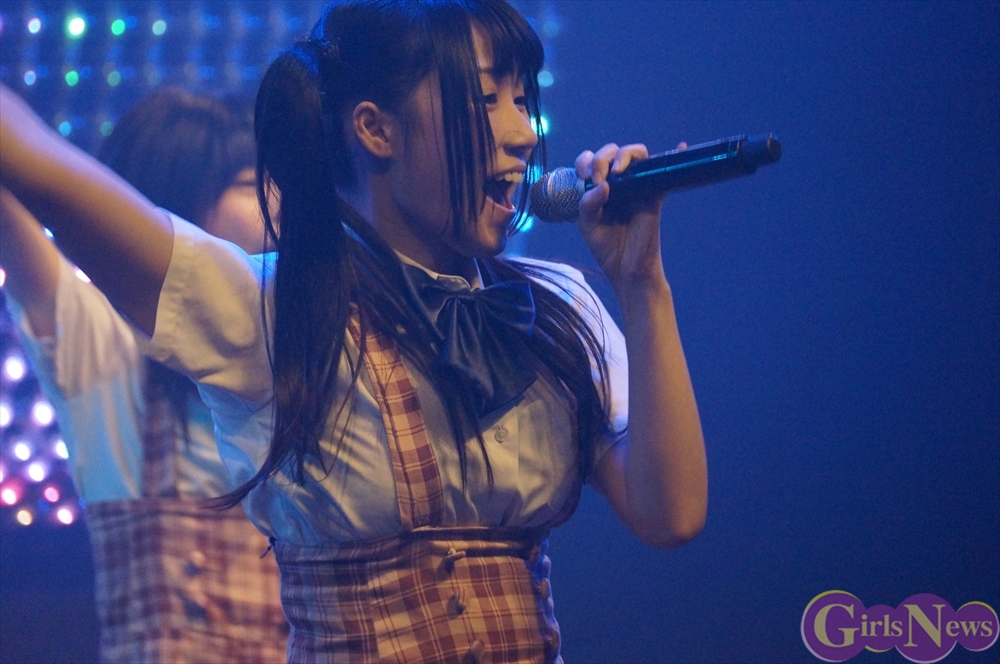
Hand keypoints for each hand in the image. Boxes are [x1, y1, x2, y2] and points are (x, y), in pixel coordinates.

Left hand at [575, 142, 684, 291]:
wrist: (627, 270)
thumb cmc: (607, 248)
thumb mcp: (588, 225)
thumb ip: (588, 205)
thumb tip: (603, 185)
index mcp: (599, 187)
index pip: (592, 161)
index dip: (586, 162)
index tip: (584, 177)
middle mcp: (619, 183)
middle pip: (613, 152)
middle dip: (602, 158)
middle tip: (597, 178)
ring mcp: (638, 186)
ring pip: (636, 155)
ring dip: (625, 155)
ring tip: (616, 171)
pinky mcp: (655, 195)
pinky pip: (665, 172)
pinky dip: (675, 155)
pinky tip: (681, 146)